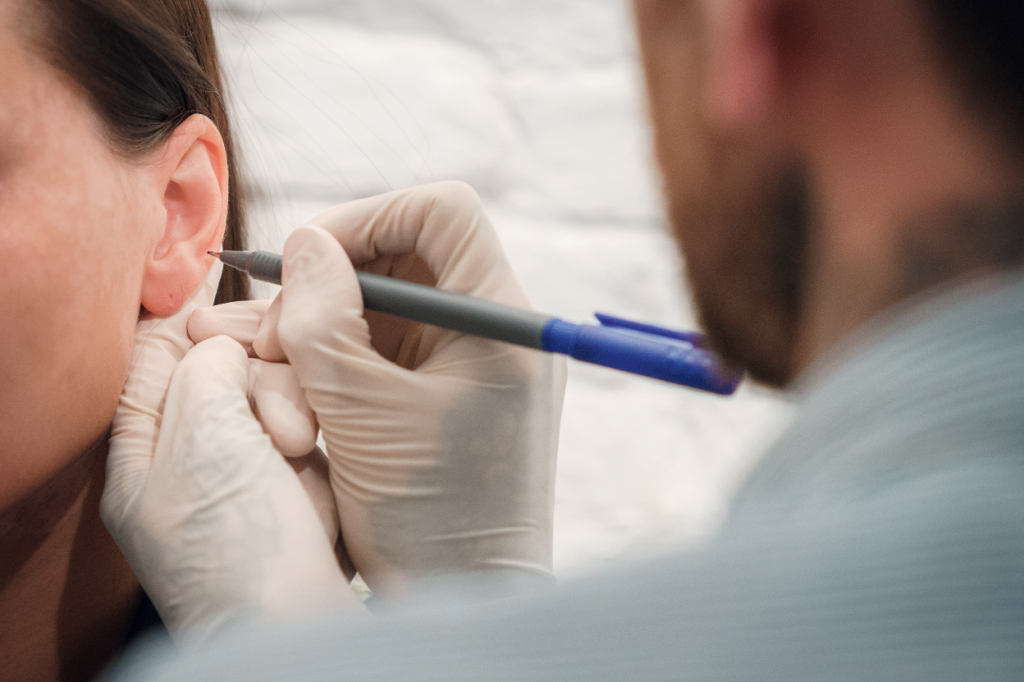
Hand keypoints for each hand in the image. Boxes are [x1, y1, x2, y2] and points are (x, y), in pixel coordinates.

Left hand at [101, 262, 358, 643]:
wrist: (302, 627)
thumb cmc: (237, 554)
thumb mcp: (202, 439)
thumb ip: (205, 368)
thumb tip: (224, 340)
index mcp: (142, 454)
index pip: (157, 360)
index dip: (192, 328)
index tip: (228, 308)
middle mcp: (193, 462)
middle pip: (227, 372)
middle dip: (259, 384)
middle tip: (279, 424)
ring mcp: (248, 477)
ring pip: (278, 397)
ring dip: (294, 414)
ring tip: (297, 454)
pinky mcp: (295, 489)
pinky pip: (312, 434)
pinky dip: (319, 448)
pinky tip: (315, 479)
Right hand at [191, 182, 566, 600]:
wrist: (465, 602)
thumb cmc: (427, 519)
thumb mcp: (360, 413)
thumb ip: (323, 318)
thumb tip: (305, 241)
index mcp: (502, 322)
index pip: (443, 212)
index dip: (368, 216)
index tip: (304, 259)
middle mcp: (496, 332)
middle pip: (405, 257)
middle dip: (327, 284)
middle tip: (269, 334)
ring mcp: (473, 364)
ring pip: (386, 307)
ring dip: (321, 327)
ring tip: (260, 362)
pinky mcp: (448, 394)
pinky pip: (389, 350)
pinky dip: (338, 360)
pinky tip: (287, 382)